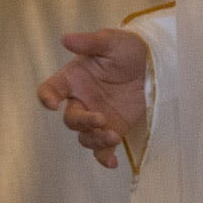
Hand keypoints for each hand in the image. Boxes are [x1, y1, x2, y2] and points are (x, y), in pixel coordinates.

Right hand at [38, 28, 149, 168]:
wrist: (156, 63)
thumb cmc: (128, 49)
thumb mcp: (110, 41)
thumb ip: (89, 42)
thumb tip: (66, 39)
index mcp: (74, 79)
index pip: (50, 90)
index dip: (46, 97)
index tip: (53, 103)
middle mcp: (81, 100)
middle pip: (70, 119)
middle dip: (83, 122)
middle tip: (100, 119)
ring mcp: (97, 117)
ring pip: (85, 137)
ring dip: (96, 140)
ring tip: (113, 136)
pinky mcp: (114, 129)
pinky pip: (103, 149)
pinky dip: (104, 158)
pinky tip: (112, 163)